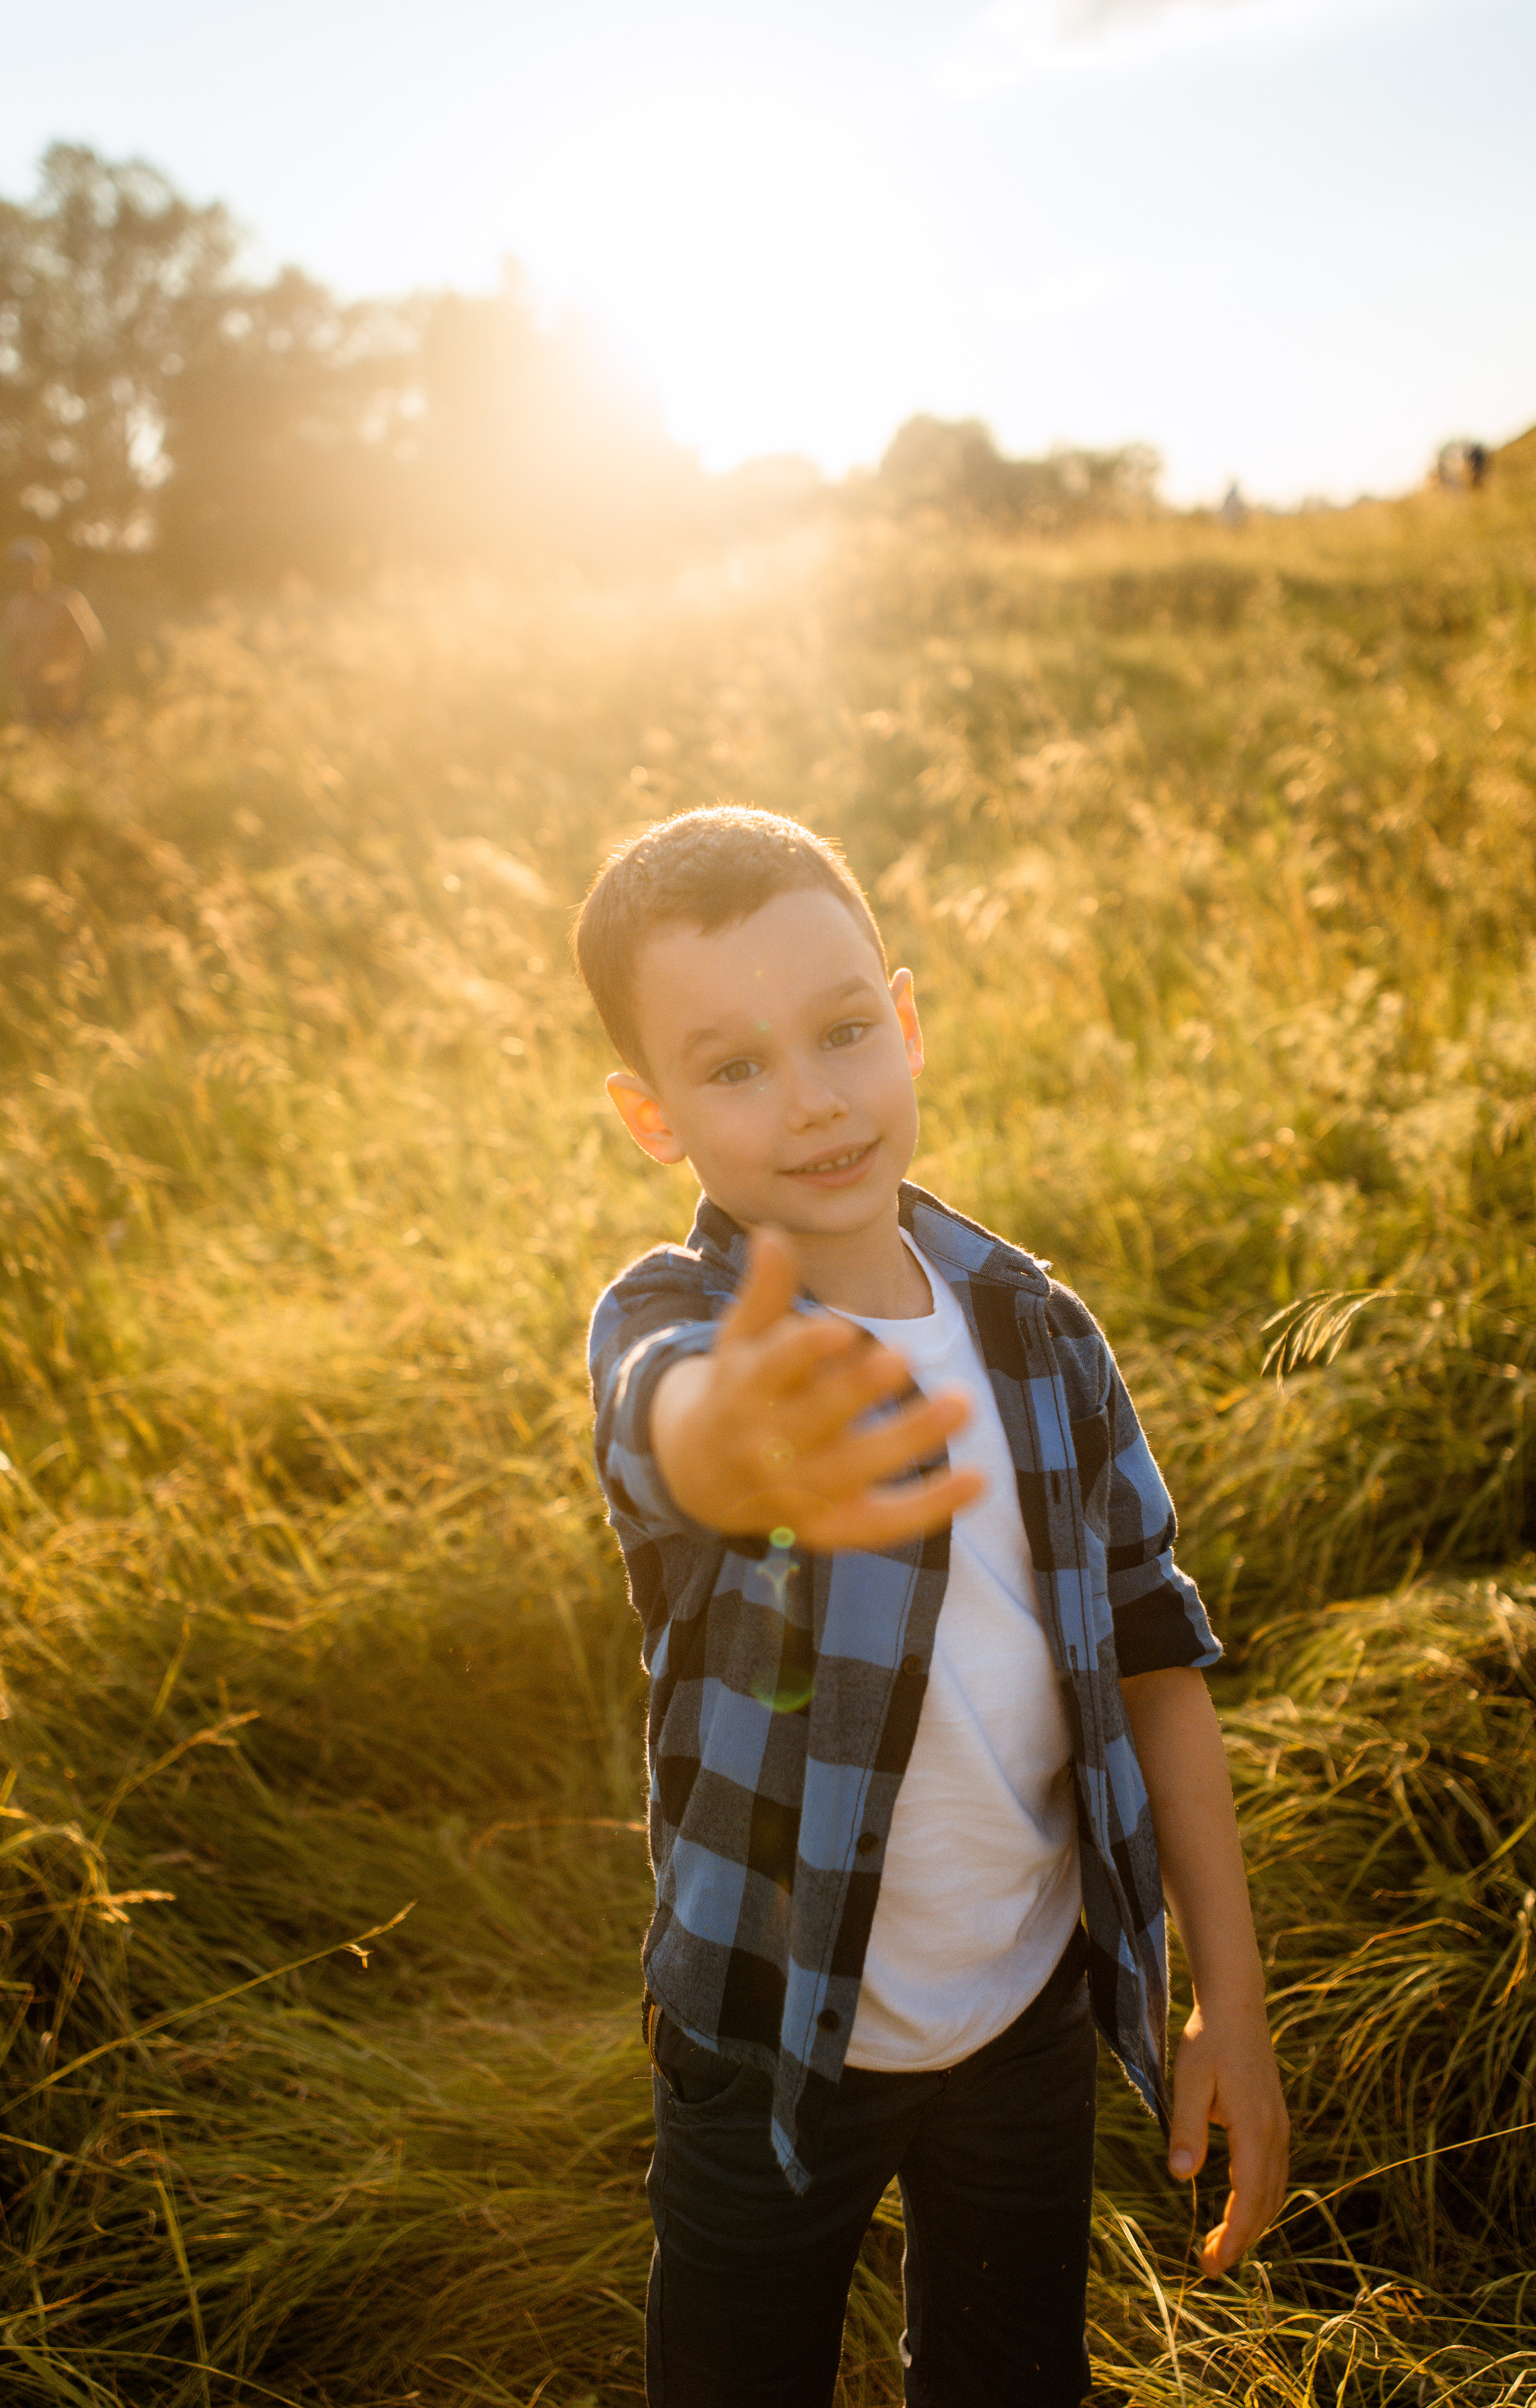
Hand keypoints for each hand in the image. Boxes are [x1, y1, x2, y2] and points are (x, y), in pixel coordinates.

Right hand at [651, 1225, 983, 1550]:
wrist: (701, 1477)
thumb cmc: (738, 1389)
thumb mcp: (741, 1340)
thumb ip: (765, 1293)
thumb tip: (773, 1235)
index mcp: (743, 1393)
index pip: (772, 1372)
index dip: (803, 1352)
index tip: (840, 1330)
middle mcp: (769, 1446)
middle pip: (817, 1420)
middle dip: (858, 1391)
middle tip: (903, 1357)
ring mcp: (800, 1491)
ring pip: (858, 1468)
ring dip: (910, 1438)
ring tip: (963, 1400)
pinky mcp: (832, 1527)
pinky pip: (885, 1522)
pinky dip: (931, 1506)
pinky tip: (979, 1479)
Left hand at [1167, 1994, 1289, 2274]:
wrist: (1236, 2006)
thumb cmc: (1208, 2041)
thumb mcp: (1188, 2080)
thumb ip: (1186, 2126)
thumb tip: (1180, 2176)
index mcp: (1255, 2128)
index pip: (1250, 2198)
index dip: (1235, 2236)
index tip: (1215, 2264)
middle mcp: (1274, 2133)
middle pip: (1266, 2203)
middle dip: (1242, 2239)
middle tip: (1210, 2265)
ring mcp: (1279, 2127)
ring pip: (1273, 2191)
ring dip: (1251, 2223)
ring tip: (1220, 2245)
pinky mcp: (1275, 2122)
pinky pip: (1273, 2174)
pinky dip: (1258, 2201)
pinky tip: (1238, 2207)